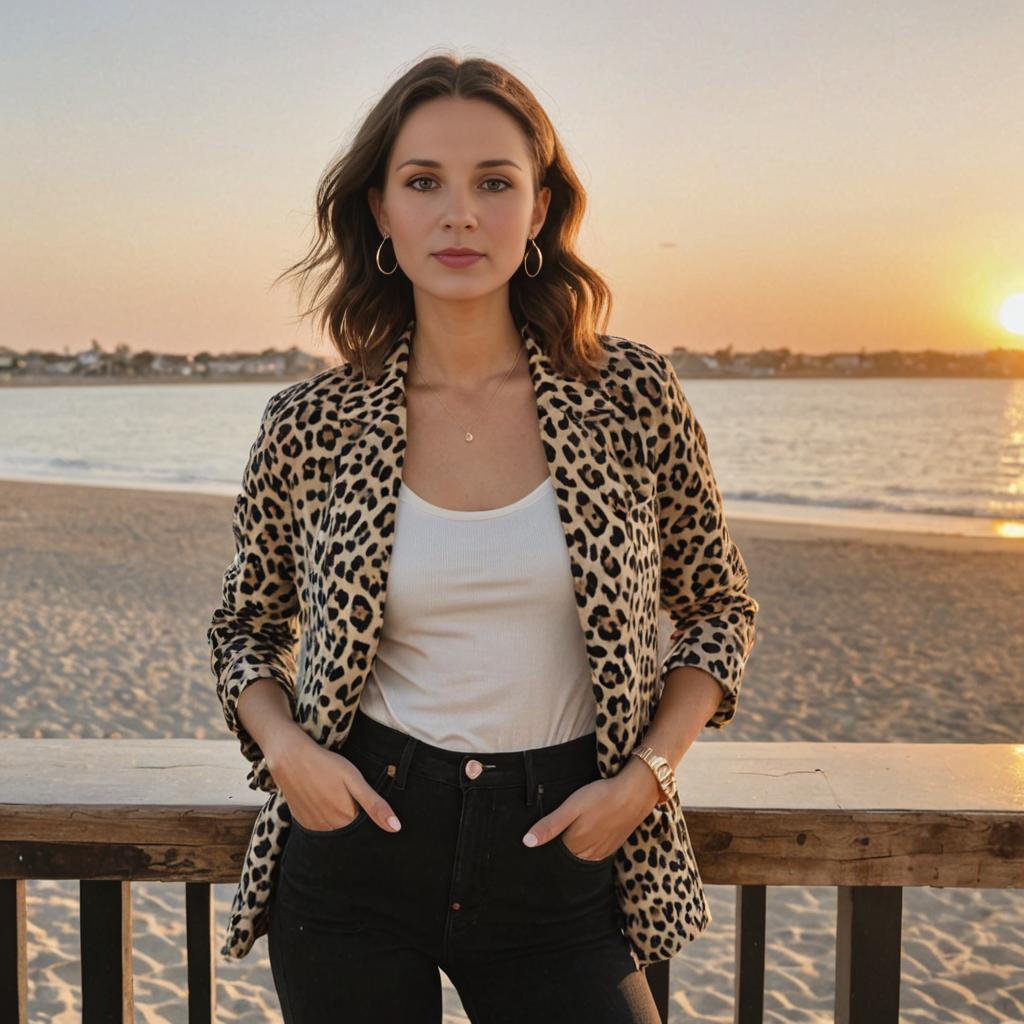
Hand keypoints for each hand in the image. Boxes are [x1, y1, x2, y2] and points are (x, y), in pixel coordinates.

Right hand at [270, 732, 401, 833]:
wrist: (290, 758)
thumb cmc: (326, 765)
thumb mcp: (355, 780)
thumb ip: (375, 806)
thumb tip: (396, 828)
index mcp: (346, 821)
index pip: (365, 832)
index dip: (370, 821)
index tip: (369, 808)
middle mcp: (329, 830)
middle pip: (350, 834)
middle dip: (356, 823)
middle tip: (350, 798)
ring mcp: (314, 827)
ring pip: (335, 833)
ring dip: (340, 823)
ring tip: (336, 798)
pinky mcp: (303, 822)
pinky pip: (320, 829)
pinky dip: (326, 821)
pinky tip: (325, 803)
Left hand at [522, 760, 663, 859]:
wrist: (635, 794)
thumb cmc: (600, 797)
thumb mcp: (571, 807)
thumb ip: (550, 825)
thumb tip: (526, 842)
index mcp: (574, 845)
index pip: (552, 856)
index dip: (543, 851)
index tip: (532, 848)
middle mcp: (587, 854)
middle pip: (566, 860)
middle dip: (555, 856)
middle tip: (544, 845)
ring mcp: (601, 853)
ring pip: (579, 859)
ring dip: (570, 855)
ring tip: (561, 843)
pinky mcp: (611, 847)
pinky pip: (592, 856)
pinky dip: (584, 853)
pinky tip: (581, 841)